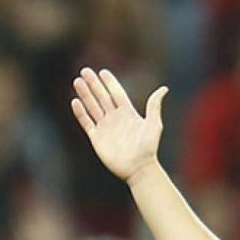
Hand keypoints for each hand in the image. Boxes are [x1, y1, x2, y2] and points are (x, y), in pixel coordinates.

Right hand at [71, 67, 167, 182]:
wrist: (139, 168)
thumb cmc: (149, 147)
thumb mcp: (154, 124)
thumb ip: (154, 106)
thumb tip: (164, 88)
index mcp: (128, 113)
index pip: (117, 94)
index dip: (110, 83)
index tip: (103, 71)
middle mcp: (115, 118)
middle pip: (102, 97)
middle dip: (93, 84)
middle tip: (85, 71)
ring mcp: (105, 127)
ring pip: (92, 107)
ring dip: (85, 94)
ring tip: (77, 81)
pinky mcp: (97, 138)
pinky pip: (87, 122)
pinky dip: (80, 112)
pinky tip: (75, 101)